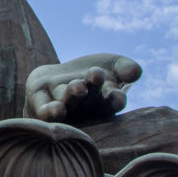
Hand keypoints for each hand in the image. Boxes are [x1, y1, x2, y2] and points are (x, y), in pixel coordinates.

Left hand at [25, 53, 141, 123]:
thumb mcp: (112, 65)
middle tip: (93, 78)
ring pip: (68, 102)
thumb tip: (136, 72)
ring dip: (72, 96)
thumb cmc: (90, 74)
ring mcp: (62, 105)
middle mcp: (84, 107)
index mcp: (104, 101)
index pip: (114, 102)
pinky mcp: (40, 104)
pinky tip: (57, 110)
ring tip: (78, 87)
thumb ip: (125, 68)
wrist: (57, 78)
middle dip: (91, 90)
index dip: (115, 99)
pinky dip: (50, 111)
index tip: (115, 92)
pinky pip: (45, 110)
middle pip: (89, 100)